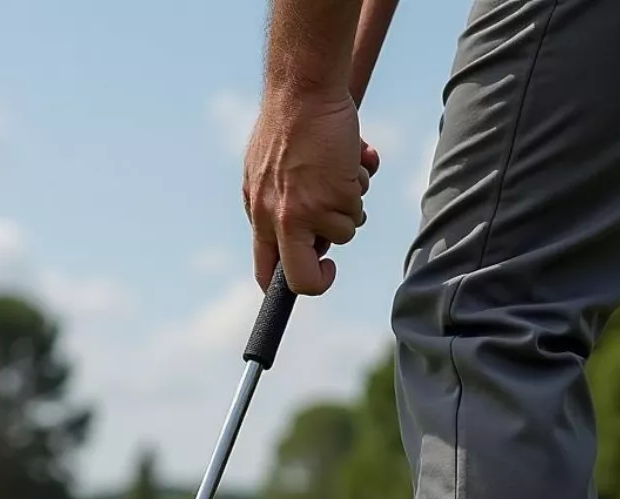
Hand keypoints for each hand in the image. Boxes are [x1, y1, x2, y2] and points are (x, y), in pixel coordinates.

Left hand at [243, 90, 379, 295]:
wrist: (302, 89)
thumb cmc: (286, 125)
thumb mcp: (265, 175)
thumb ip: (278, 209)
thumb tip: (304, 239)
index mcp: (260, 217)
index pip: (267, 274)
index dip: (292, 287)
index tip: (312, 277)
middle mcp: (281, 221)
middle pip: (305, 278)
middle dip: (325, 273)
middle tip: (333, 246)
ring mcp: (309, 211)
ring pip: (343, 233)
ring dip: (348, 204)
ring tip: (335, 169)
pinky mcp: (336, 195)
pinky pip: (358, 206)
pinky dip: (359, 181)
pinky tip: (349, 154)